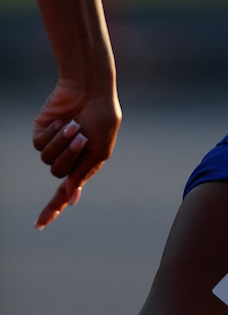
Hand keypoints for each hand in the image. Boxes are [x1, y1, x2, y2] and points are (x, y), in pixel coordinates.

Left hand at [32, 80, 121, 228]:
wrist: (90, 89)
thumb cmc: (102, 117)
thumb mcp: (100, 149)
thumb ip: (83, 172)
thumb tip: (70, 197)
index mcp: (84, 163)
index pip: (65, 191)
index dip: (53, 207)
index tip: (39, 225)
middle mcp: (67, 156)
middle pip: (57, 174)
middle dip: (69, 156)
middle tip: (81, 136)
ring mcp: (54, 144)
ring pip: (47, 160)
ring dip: (61, 143)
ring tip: (73, 125)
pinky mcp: (42, 132)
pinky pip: (39, 145)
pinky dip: (52, 134)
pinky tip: (61, 121)